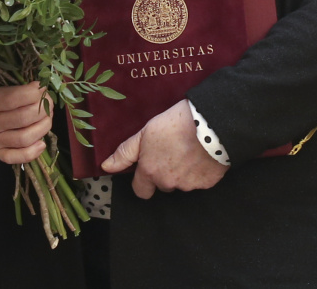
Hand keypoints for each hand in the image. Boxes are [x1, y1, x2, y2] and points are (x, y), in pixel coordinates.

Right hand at [0, 83, 49, 165]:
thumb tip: (42, 90)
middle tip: (48, 102)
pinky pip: (15, 157)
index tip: (41, 87)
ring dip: (43, 127)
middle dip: (42, 108)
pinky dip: (33, 152)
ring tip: (48, 117)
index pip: (12, 99)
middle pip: (22, 118)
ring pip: (23, 138)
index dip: (33, 93)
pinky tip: (42, 142)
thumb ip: (15, 90)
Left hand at [100, 99, 227, 199]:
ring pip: (182, 184)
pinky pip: (200, 181)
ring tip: (189, 150)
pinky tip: (202, 154)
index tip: (150, 166)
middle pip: (163, 186)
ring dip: (183, 172)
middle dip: (165, 174)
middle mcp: (168, 183)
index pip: (140, 191)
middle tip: (172, 152)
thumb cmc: (176, 124)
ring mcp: (189, 185)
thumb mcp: (144, 133)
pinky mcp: (207, 183)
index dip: (143, 180)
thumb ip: (125, 153)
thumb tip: (106, 167)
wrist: (210, 124)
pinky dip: (200, 171)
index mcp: (150, 172)